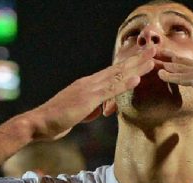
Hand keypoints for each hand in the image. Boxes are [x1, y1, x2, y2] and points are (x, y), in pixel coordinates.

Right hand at [25, 48, 156, 141]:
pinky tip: (137, 79)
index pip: (112, 73)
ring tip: (152, 59)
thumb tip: (96, 111)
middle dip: (137, 59)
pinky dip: (124, 84)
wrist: (38, 123)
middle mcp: (89, 83)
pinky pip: (109, 91)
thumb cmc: (55, 120)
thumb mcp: (77, 114)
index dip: (128, 64)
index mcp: (87, 85)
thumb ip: (88, 110)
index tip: (143, 58)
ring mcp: (89, 89)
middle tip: (154, 49)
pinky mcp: (87, 99)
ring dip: (136, 67)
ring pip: (117, 76)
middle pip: (117, 69)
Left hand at [157, 56, 192, 130]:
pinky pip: (187, 78)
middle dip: (168, 60)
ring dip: (165, 65)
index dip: (178, 68)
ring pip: (183, 68)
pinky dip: (173, 76)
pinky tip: (160, 75)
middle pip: (185, 64)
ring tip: (148, 61)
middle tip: (150, 55)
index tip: (163, 65)